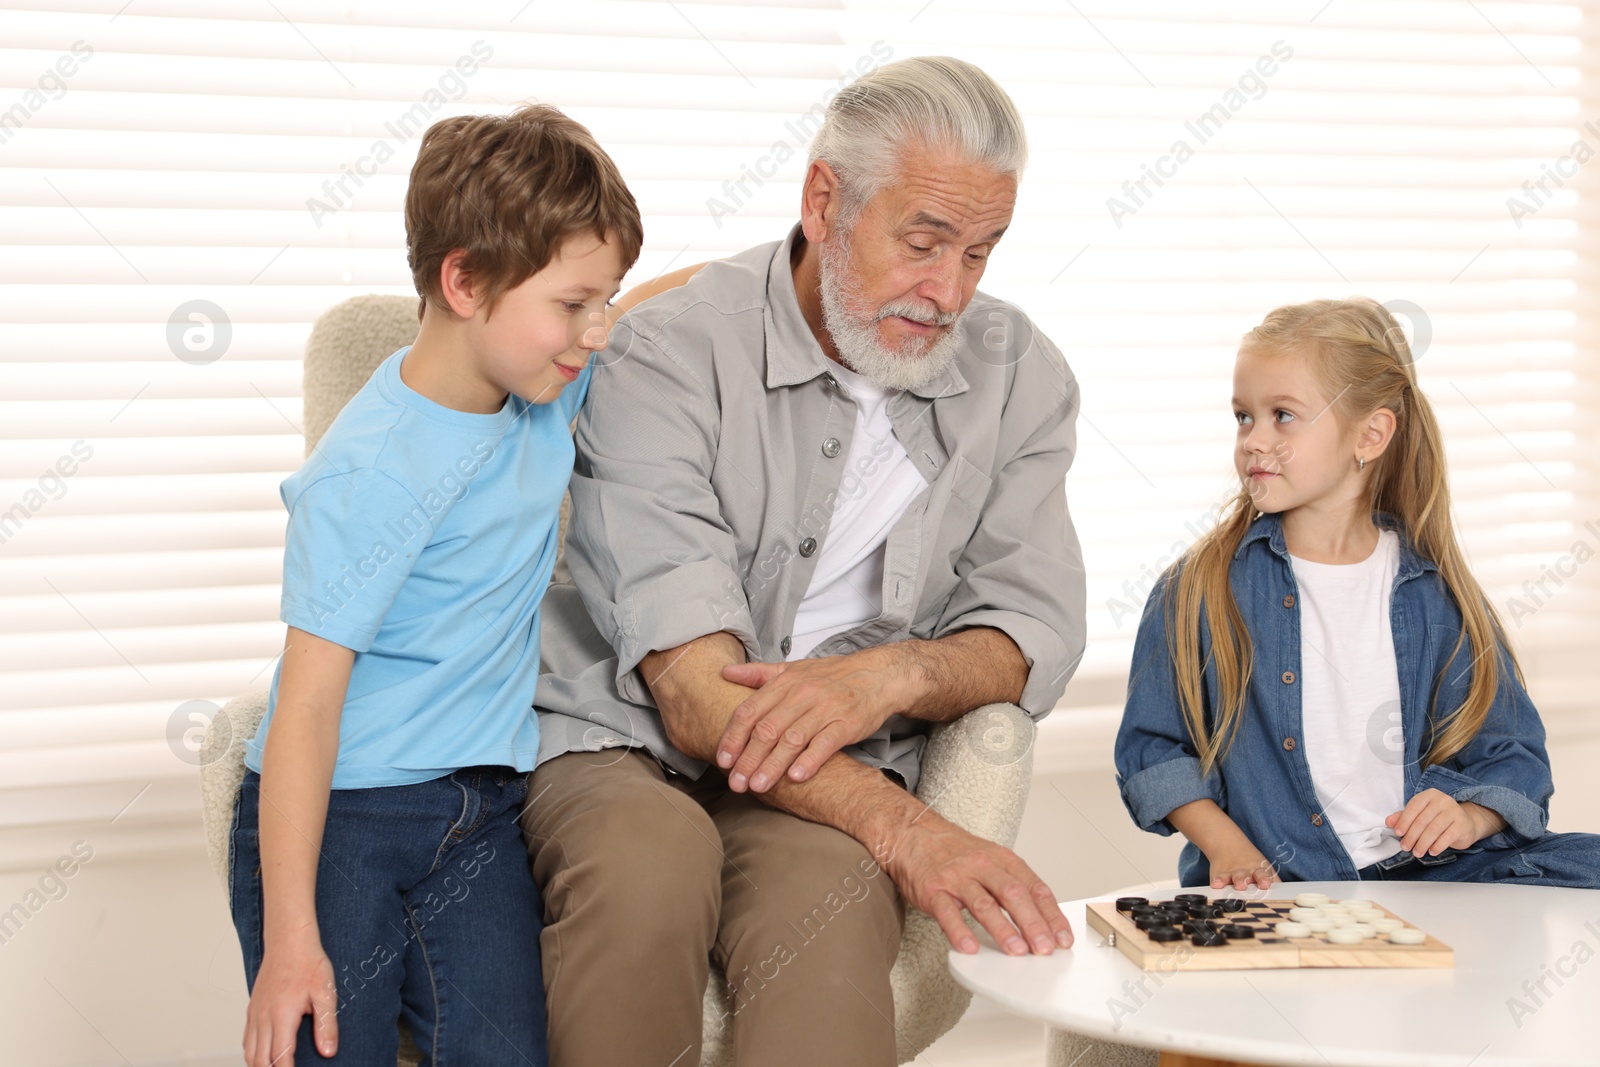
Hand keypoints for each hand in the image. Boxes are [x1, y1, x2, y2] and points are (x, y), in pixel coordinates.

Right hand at [244, 931, 338, 1066]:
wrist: (288, 940)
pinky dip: (253, 1053)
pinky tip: (265, 1055)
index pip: (280, 1058)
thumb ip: (326, 1024)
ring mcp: (255, 1013)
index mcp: (282, 1016)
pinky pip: (247, 1039)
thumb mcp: (326, 992)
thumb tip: (328, 1051)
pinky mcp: (252, 1008)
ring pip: (250, 1052)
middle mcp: (263, 1018)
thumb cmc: (308, 962)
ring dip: (260, 1065)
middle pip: (260, 1060)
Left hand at [716, 650, 910, 791]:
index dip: (733, 737)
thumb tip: (724, 672)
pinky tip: (796, 777)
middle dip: (748, 759)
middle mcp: (802, 694)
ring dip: (772, 765)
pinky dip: (809, 761)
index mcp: (785, 683)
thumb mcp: (793, 669)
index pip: (750, 711)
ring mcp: (825, 709)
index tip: (722, 760)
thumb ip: (758, 674)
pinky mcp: (847, 723)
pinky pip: (825, 744)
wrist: (877, 675)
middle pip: (767, 729)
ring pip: (792, 739)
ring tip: (758, 786)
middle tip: (735, 783)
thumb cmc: (831, 676)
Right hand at [882, 810, 1072, 956]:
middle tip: (1045, 948)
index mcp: (1002, 859)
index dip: (1052, 914)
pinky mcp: (932, 890)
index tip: (1063, 937)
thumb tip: (1042, 920)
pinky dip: (959, 930)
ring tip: (1016, 951)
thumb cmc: (954, 851)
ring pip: (983, 904)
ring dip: (1003, 929)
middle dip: (1033, 923)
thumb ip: (1013, 886)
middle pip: (1013, 894)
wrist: (912, 833)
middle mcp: (982, 866)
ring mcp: (957, 877)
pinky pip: (947, 912)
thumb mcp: (991, 859)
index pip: (1034, 887)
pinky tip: (969, 947)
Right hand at [1207, 844, 1277, 890]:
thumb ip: (1273, 882)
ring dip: (1240, 880)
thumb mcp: (1263, 869)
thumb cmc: (1250, 864)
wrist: (1227, 843)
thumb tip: (1286, 898)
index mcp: (1263, 871)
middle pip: (1257, 875)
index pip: (1269, 876)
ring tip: (1240, 885)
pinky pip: (1220, 877)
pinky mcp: (1221, 874)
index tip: (1269, 885)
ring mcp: (1236, 873)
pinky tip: (1216, 884)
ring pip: (1239, 876)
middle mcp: (1251, 872)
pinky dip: (1218, 880)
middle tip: (1263, 885)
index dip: (1270, 880)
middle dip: (1260, 879)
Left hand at [1386, 789, 1490, 855]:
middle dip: (1412, 836)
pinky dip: (1437, 846)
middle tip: (1405, 847)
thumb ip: (1403, 817)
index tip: (1398, 833)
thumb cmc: (1437, 818)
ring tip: (1417, 852)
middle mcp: (1443, 800)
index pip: (1414, 807)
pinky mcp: (1462, 824)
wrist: (1465, 823)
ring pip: (1433, 829)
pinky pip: (1447, 837)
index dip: (1404, 821)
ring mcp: (1454, 811)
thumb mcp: (1420, 815)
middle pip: (1422, 820)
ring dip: (1423, 843)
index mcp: (1429, 795)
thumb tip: (1388, 822)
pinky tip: (1432, 852)